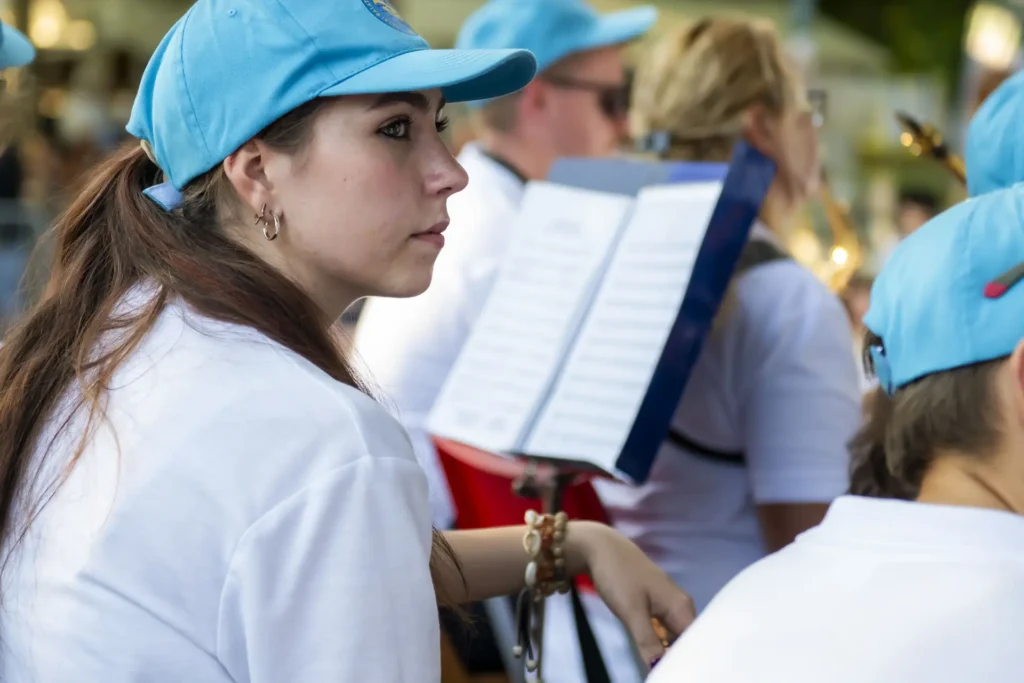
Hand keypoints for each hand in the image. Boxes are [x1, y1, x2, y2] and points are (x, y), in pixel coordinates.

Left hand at [568, 521, 694, 667]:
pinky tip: (652, 653)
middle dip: (679, 659)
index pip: (695, 644)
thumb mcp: (631, 612)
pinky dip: (660, 642)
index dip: (689, 661)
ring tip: (661, 668)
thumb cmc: (618, 575)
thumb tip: (659, 668)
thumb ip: (648, 643)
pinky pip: (664, 629)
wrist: (600, 547)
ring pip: (675, 636)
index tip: (680, 672)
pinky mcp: (656, 603)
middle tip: (665, 672)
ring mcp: (668, 604)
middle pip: (687, 642)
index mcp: (681, 607)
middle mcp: (681, 606)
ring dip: (668, 652)